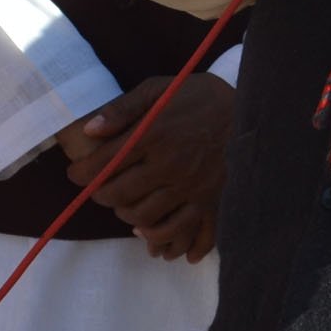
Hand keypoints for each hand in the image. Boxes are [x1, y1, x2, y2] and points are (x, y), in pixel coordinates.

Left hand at [63, 73, 235, 261]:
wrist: (254, 110)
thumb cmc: (202, 96)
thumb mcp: (160, 88)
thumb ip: (123, 108)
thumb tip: (89, 130)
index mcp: (153, 135)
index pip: (103, 165)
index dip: (82, 173)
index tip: (76, 173)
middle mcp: (169, 167)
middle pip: (119, 196)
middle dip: (101, 195)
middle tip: (100, 189)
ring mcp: (191, 189)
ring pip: (144, 219)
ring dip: (127, 217)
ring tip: (124, 207)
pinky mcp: (212, 204)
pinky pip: (184, 235)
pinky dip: (164, 242)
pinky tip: (154, 239)